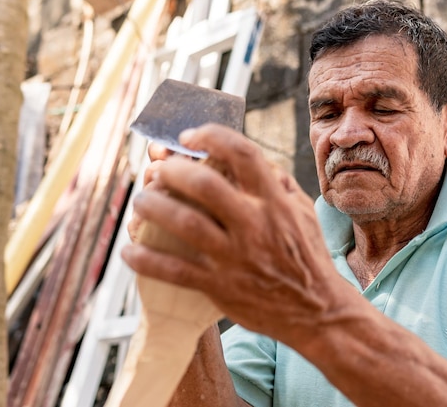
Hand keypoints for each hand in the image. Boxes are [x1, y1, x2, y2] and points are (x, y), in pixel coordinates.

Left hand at [121, 124, 355, 345]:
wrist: (317, 311)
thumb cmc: (308, 256)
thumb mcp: (303, 211)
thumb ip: (277, 182)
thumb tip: (248, 158)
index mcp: (275, 202)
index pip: (242, 154)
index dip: (211, 136)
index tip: (189, 137)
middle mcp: (255, 225)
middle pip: (203, 184)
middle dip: (171, 171)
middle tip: (158, 172)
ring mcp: (235, 257)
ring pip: (183, 222)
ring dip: (152, 207)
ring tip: (141, 202)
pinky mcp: (221, 287)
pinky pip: (174, 270)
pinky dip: (146, 259)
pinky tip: (130, 250)